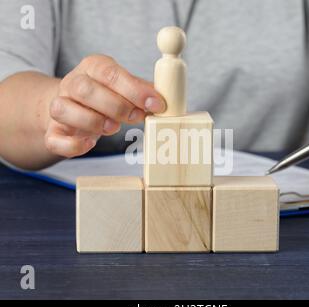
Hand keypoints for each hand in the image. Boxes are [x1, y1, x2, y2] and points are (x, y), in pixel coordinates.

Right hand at [45, 54, 165, 157]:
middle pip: (85, 89)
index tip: (156, 104)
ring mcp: (58, 107)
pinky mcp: (53, 132)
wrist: (72, 106)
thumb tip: (164, 98)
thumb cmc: (104, 96)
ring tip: (113, 127)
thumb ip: (140, 91)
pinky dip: (73, 145)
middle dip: (116, 106)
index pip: (110, 73)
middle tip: (136, 117)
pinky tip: (90, 144)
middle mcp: (71, 84)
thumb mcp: (122, 87)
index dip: (135, 90)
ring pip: (64, 110)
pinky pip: (55, 140)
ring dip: (93, 121)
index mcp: (92, 68)